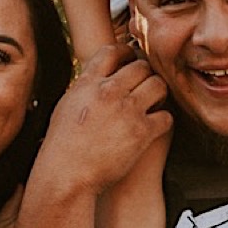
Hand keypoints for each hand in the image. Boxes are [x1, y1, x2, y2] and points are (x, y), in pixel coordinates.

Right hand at [36, 42, 171, 193]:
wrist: (67, 175)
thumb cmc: (61, 146)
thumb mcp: (65, 106)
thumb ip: (83, 89)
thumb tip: (93, 79)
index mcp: (88, 84)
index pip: (112, 51)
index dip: (126, 51)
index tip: (132, 57)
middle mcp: (108, 92)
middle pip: (141, 66)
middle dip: (146, 74)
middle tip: (146, 84)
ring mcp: (127, 110)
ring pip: (158, 85)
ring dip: (159, 93)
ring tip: (154, 101)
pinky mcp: (141, 132)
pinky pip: (166, 116)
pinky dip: (163, 120)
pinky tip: (156, 125)